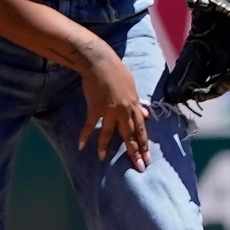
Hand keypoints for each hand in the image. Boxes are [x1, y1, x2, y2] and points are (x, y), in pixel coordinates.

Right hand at [79, 51, 150, 171]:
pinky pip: (91, 125)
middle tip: (140, 167)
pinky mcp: (95, 108)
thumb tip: (146, 115)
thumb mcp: (132, 87)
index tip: (148, 157)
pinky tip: (81, 146)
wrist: (100, 63)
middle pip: (131, 135)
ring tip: (103, 159)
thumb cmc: (117, 72)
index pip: (141, 129)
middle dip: (136, 152)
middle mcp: (124, 111)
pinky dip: (85, 135)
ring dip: (105, 147)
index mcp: (134, 106)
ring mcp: (110, 111)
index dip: (144, 144)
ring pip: (110, 133)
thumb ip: (138, 103)